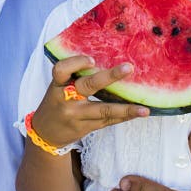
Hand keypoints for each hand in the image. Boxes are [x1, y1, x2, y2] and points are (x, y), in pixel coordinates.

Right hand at [30, 56, 149, 147]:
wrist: (46, 133)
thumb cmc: (56, 101)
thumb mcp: (58, 86)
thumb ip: (74, 75)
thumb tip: (105, 57)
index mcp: (57, 85)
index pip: (61, 70)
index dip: (76, 63)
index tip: (93, 59)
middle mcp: (66, 100)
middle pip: (87, 86)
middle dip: (109, 77)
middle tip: (128, 68)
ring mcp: (77, 116)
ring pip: (103, 110)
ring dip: (125, 108)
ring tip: (144, 108)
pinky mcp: (87, 127)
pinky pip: (108, 121)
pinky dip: (125, 116)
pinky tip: (139, 113)